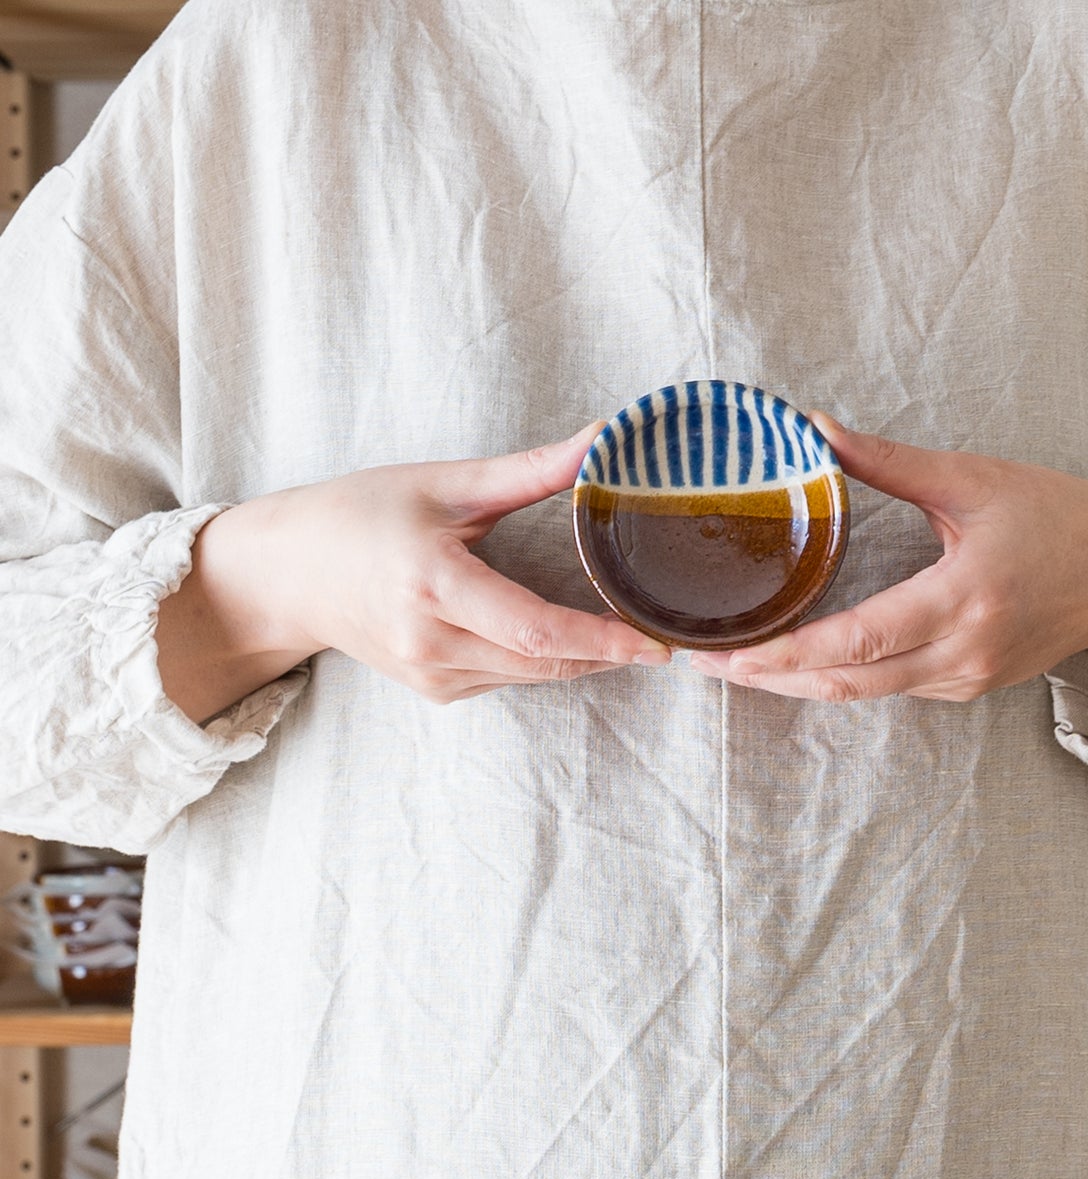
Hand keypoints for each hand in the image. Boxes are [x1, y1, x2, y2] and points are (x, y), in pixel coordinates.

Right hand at [157, 420, 671, 721]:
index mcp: (433, 586)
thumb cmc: (358, 515)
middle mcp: (430, 642)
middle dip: (609, 652)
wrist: (286, 574)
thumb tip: (603, 439)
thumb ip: (531, 471)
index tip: (656, 643)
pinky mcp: (434, 690)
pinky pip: (507, 680)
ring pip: (532, 678)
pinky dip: (544, 661)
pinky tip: (563, 636)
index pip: (537, 631)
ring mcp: (430, 674)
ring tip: (626, 631)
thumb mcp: (444, 484)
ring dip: (582, 659)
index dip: (603, 641)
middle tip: (660, 633)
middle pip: (545, 663)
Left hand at [689, 412, 1087, 701]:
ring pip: (866, 696)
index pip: (857, 641)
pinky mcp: (970, 688)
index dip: (787, 653)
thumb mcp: (973, 479)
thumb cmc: (1057, 516)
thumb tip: (815, 430)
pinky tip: (802, 664)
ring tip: (739, 667)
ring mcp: (968, 680)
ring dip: (800, 685)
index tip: (728, 653)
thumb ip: (889, 462)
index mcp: (964, 598)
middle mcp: (964, 653)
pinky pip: (893, 692)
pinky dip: (843, 681)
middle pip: (848, 683)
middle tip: (705, 665)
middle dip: (772, 679)